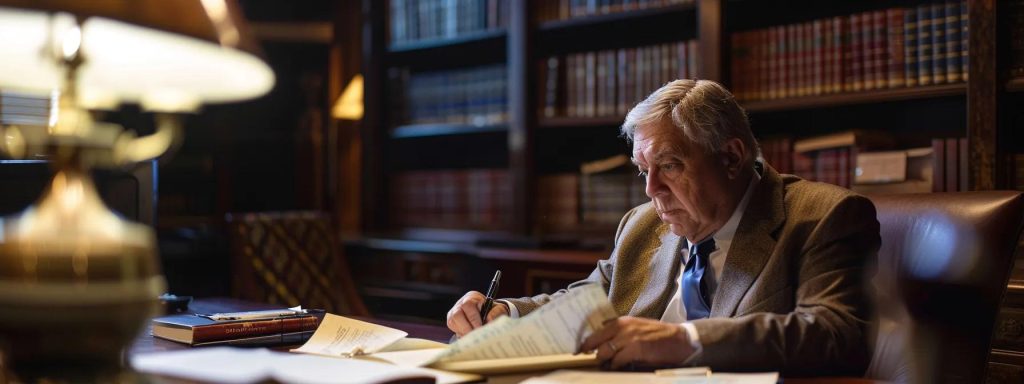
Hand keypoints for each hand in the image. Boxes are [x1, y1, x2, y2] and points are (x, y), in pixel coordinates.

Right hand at [446, 291, 509, 336]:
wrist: (488, 316)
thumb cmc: (493, 312)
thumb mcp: (499, 309)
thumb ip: (496, 312)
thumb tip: (489, 319)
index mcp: (472, 297)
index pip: (468, 305)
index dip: (474, 319)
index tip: (480, 328)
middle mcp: (461, 303)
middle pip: (457, 315)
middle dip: (467, 327)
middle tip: (476, 336)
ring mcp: (454, 312)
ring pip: (452, 322)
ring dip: (463, 331)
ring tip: (473, 338)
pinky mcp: (451, 321)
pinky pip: (453, 329)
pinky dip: (461, 334)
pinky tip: (469, 336)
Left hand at [579, 316, 695, 369]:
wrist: (679, 339)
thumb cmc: (657, 335)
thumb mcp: (636, 327)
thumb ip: (619, 331)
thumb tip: (602, 342)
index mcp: (621, 321)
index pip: (596, 331)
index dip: (585, 343)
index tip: (579, 351)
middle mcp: (622, 327)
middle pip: (595, 341)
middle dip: (590, 353)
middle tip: (588, 361)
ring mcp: (628, 337)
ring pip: (604, 352)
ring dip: (603, 361)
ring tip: (605, 365)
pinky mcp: (636, 349)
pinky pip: (617, 361)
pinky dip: (615, 366)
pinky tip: (618, 367)